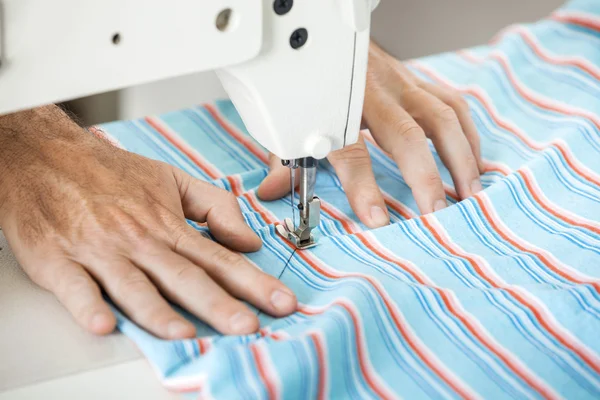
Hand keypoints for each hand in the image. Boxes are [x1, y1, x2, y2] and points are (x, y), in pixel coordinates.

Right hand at [0, 106, 296, 338]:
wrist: (47, 156)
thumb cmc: (111, 173)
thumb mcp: (173, 179)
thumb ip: (216, 207)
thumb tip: (248, 239)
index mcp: (168, 226)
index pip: (220, 260)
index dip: (254, 283)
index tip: (281, 303)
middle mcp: (139, 241)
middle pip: (186, 278)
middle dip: (220, 305)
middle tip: (248, 326)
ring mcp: (100, 251)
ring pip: (135, 286)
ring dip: (160, 311)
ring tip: (185, 332)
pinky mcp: (59, 260)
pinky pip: (76, 288)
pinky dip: (89, 305)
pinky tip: (105, 323)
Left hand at [258, 41, 482, 223]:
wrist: (320, 33)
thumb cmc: (307, 78)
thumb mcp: (287, 116)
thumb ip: (285, 155)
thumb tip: (273, 191)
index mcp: (335, 103)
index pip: (350, 149)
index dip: (363, 186)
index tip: (378, 219)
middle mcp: (372, 92)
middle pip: (405, 134)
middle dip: (425, 176)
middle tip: (437, 213)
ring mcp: (400, 82)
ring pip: (440, 116)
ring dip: (460, 156)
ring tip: (470, 193)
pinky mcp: (416, 79)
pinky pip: (452, 103)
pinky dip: (467, 133)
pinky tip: (474, 161)